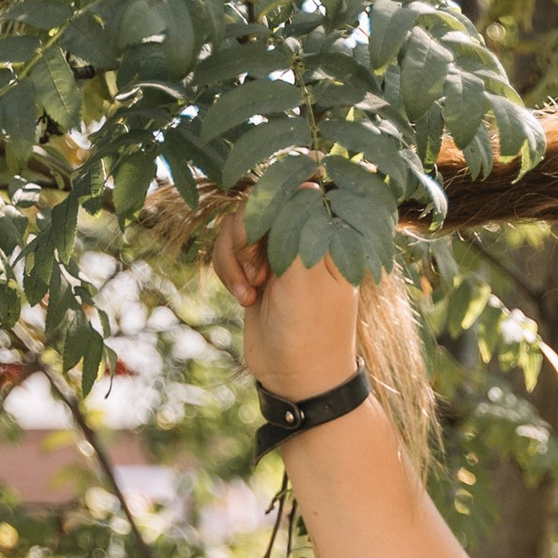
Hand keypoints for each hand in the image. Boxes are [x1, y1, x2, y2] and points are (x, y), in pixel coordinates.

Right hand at [212, 203, 360, 402]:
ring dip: (234, 257)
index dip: (271, 206)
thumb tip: (305, 178)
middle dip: (246, 237)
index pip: (296, 188)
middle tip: (259, 275)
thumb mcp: (307, 278)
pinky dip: (228, 270)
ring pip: (238, 224)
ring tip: (251, 291)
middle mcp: (305, 236)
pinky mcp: (256, 267)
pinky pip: (228, 247)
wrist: (295, 379)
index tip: (268, 239)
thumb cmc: (311, 332)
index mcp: (329, 235)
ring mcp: (280, 251)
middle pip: (259, 202)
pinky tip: (245, 298)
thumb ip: (300, 227)